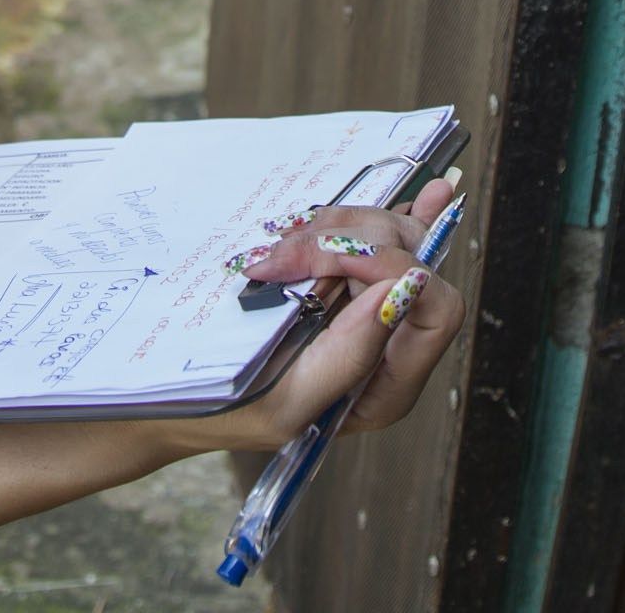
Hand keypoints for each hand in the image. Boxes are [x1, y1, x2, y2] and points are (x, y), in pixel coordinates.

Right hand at [188, 176, 466, 454]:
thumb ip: (350, 356)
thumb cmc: (232, 413)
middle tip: (286, 250)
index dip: (395, 271)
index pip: (437, 311)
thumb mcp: (285, 403)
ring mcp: (370, 304)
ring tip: (281, 249)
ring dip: (336, 225)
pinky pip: (366, 232)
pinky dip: (345, 218)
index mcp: (392, 384)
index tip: (332, 257)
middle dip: (356, 239)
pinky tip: (350, 211)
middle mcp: (392, 341)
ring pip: (389, 235)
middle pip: (418, 259)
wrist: (187, 395)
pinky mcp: (344, 279)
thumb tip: (400, 291)